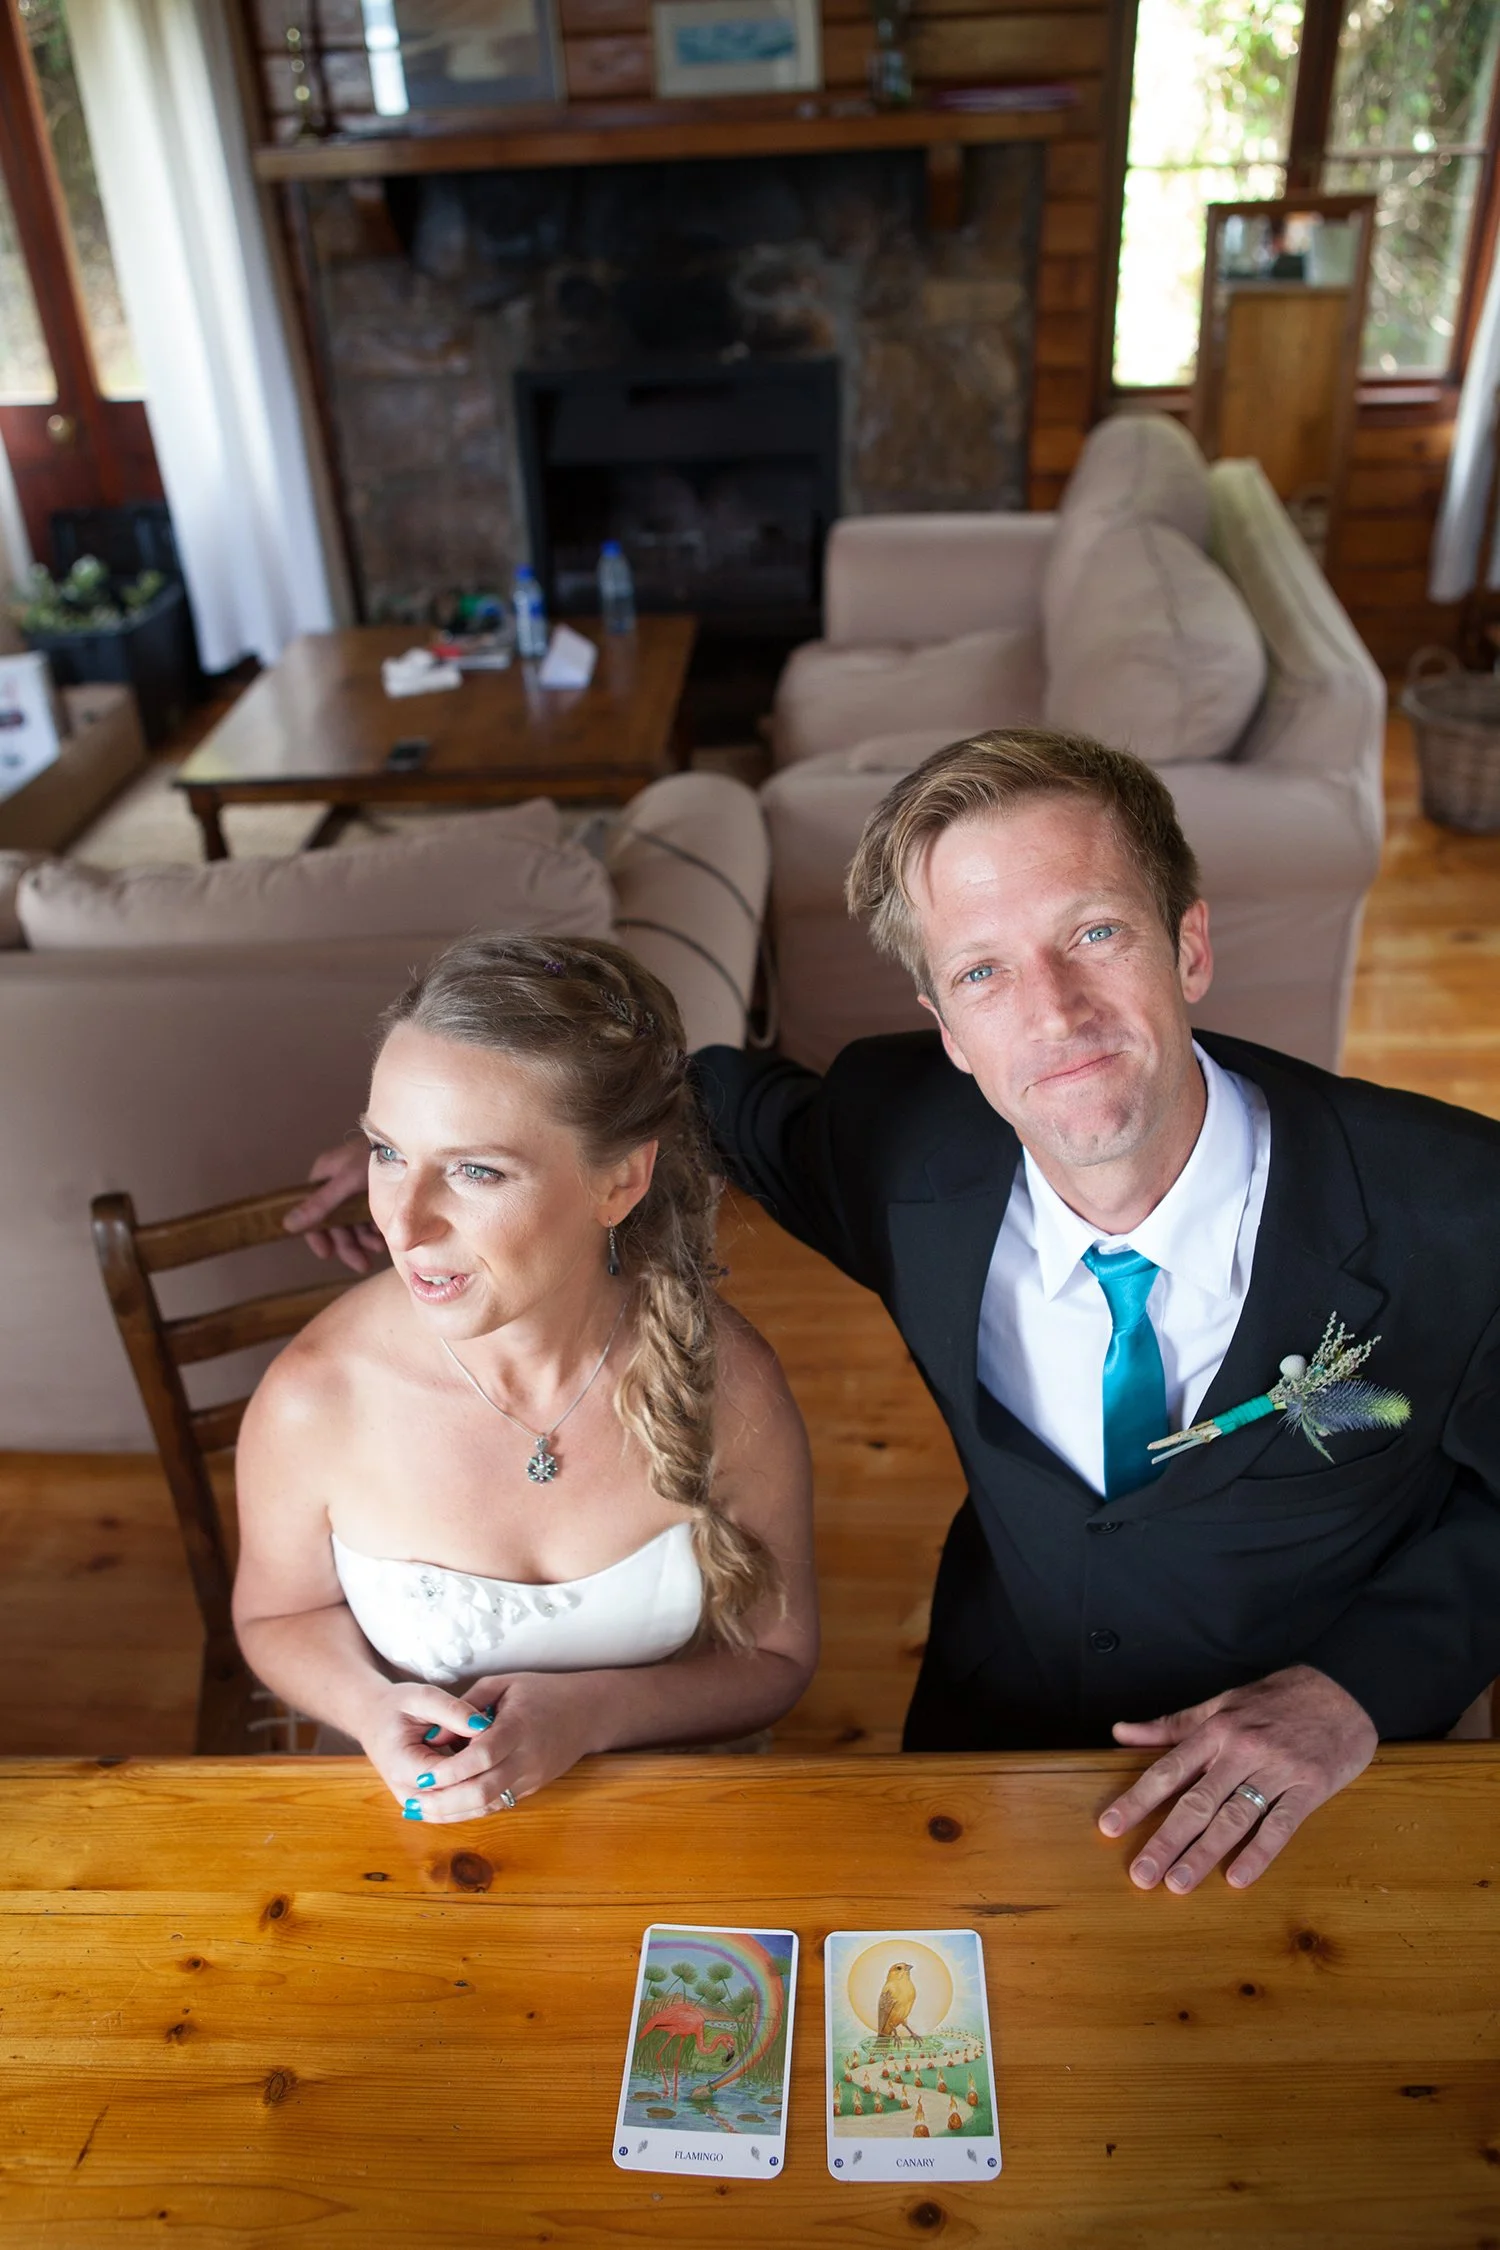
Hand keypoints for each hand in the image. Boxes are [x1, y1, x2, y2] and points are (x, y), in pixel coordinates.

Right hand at [283, 1140, 383, 1272]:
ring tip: (379, 1248)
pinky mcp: (374, 1194)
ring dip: (364, 1240)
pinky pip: (369, 1218)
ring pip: (354, 1224)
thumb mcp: (346, 1182)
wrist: (411, 1144)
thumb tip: (287, 1225)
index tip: (327, 1255)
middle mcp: (337, 1185)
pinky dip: (375, 1230)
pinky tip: (384, 1238)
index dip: (318, 1236)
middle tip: (362, 1265)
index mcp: (323, 1178)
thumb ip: (320, 1205)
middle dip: (349, 1245)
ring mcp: (356, 1191)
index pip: (312, 1213)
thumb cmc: (375, 1156)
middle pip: (336, 1223)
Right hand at [359, 1679, 498, 1817]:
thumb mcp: (422, 1697)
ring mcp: (416, 1805)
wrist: (374, 1722)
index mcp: (401, 1765)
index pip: (448, 1775)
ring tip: (500, 1763)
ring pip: (460, 1810)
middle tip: (504, 1752)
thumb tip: (484, 1725)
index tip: (497, 1736)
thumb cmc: (397, 1707)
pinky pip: (456, 1811)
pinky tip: (492, 1776)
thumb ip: (452, 1710)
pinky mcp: (425, 1807)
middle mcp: (407, 1794)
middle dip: (484, 1776)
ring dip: (483, 1790)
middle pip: (456, 1798)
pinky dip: (477, 1796)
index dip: (476, 1759)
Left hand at [398, 1672, 599, 1823]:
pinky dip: (468, 1811)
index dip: (450, 1769)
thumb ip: (465, 1707)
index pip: (483, 1755)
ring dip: (452, 1812)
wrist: (587, 1713)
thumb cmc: (541, 1691)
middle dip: (445, 1800)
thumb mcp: (502, 1684)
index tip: (421, 1775)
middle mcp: (527, 1758)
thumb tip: (431, 1736)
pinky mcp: (531, 1789)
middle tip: (413, 1801)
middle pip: (483, 1789)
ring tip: (419, 1812)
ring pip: (488, 1805)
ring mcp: (531, 1778)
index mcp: (519, 1726)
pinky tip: (443, 1811)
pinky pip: (497, 1805)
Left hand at [1097, 1664, 1376, 1892]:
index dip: (1137, 1800)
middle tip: (1142, 1874)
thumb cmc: (1276, 1699)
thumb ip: (1173, 1726)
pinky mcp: (1310, 1787)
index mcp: (1216, 1730)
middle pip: (1196, 1802)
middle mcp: (1241, 1751)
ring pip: (1233, 1817)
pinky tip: (1238, 1878)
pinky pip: (1281, 1824)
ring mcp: (1277, 1770)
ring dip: (1204, 1853)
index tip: (1111, 1827)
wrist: (1342, 1690)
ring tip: (1178, 1883)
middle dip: (1166, 1840)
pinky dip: (1259, 1852)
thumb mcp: (1221, 1704)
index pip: (1168, 1770)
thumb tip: (1121, 1732)